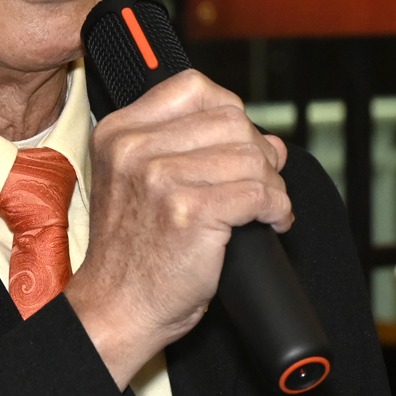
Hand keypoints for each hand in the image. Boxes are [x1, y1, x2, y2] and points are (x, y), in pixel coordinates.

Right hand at [65, 70, 291, 387]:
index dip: (230, 112)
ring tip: (266, 208)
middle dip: (257, 151)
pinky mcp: (192, 212)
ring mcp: (161, 179)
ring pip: (251, 157)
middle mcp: (134, 149)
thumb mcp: (143, 184)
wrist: (118, 307)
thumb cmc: (134, 253)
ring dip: (272, 184)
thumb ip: (193, 151)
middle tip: (260, 183)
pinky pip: (259, 192)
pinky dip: (277, 208)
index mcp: (118, 133)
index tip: (239, 143)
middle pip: (231, 120)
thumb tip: (269, 141)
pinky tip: (271, 222)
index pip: (194, 88)